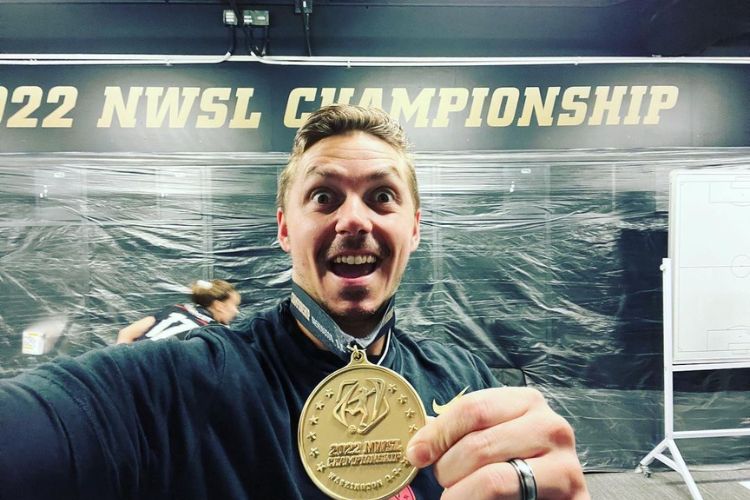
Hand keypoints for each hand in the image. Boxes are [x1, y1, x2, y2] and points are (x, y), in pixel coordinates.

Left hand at [405, 387, 588, 498]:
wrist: (552, 497)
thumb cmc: (514, 465)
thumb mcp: (492, 439)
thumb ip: (463, 436)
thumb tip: (419, 447)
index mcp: (528, 401)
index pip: (474, 408)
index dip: (438, 433)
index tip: (416, 453)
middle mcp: (552, 427)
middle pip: (479, 445)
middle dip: (448, 469)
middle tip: (441, 483)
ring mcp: (566, 465)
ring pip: (494, 480)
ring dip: (461, 494)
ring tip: (455, 498)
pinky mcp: (573, 498)